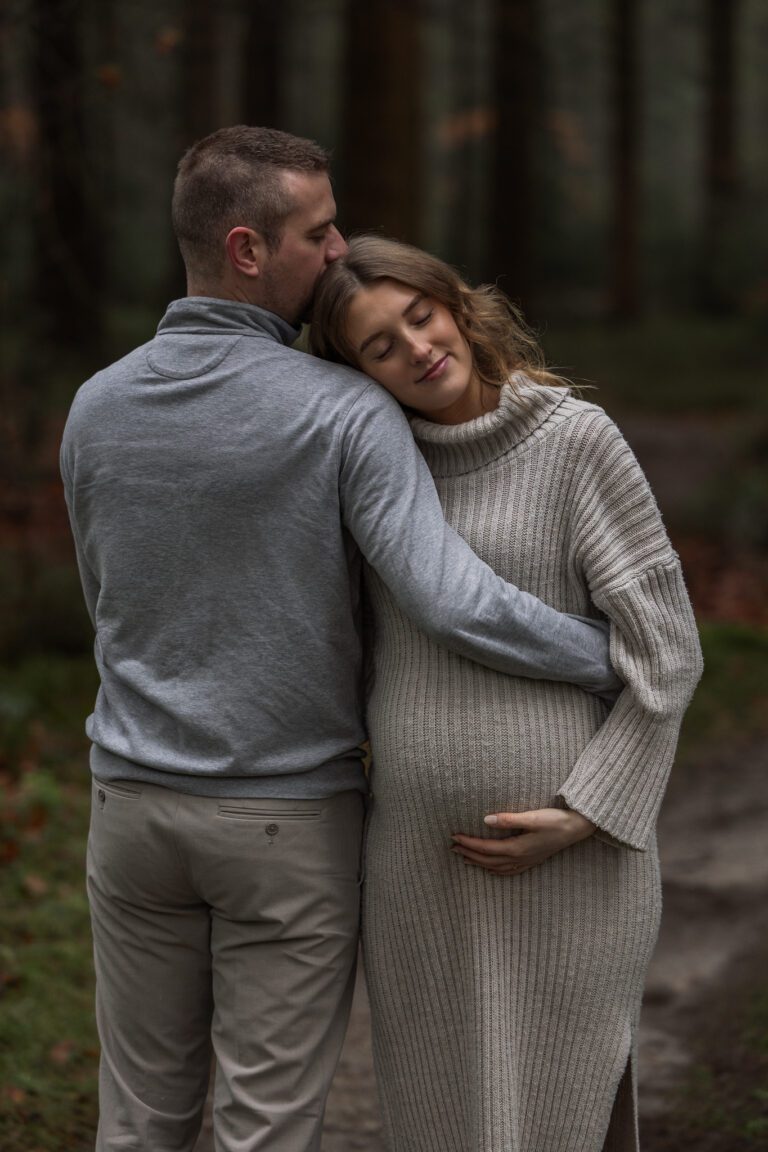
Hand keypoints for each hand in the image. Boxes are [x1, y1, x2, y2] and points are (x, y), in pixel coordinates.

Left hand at [451, 807, 595, 874]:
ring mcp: (526, 861)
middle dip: (469, 853)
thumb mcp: (532, 817)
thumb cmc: (555, 820)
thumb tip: (486, 819)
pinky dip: (496, 871)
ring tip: (464, 858)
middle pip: (488, 859)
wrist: (577, 829)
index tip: (454, 836)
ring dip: (479, 863)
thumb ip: (509, 819)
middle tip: (452, 847)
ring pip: (496, 867)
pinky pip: (508, 871)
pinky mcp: (532, 860)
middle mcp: (519, 858)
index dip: (469, 843)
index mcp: (517, 848)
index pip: (486, 848)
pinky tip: (491, 869)